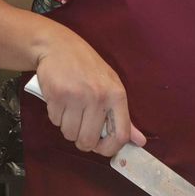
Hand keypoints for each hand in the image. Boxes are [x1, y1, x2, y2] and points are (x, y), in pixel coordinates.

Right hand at [31, 24, 145, 156]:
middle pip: (89, 140)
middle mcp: (99, 96)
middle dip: (82, 141)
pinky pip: (55, 121)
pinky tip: (59, 101)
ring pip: (69, 133)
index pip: (120, 135)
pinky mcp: (56, 95)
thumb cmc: (87, 68)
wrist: (59, 46)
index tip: (100, 148)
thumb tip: (139, 142)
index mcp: (117, 95)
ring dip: (67, 127)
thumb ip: (122, 117)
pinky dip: (55, 116)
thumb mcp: (111, 87)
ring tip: (69, 110)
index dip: (109, 149)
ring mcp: (76, 96)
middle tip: (79, 128)